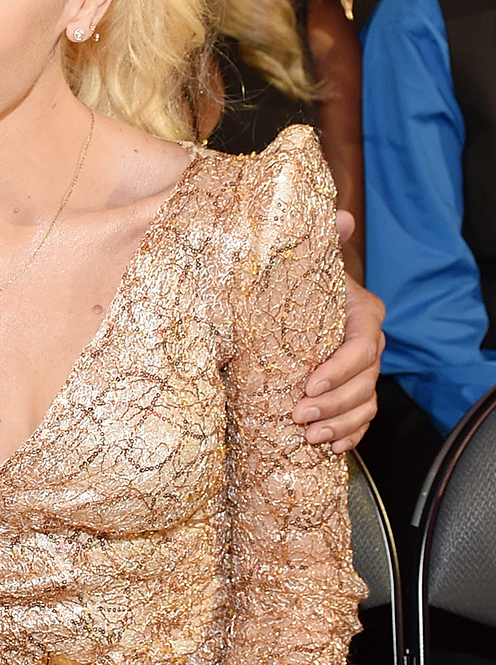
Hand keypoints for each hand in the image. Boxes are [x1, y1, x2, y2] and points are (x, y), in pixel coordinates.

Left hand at [291, 227, 382, 452]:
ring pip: (364, 405)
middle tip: (299, 416)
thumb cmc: (300, 283)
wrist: (295, 302)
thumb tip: (340, 216)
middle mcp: (369, 344)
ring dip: (339, 425)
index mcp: (363, 314)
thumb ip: (323, 240)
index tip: (310, 383)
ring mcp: (363, 371)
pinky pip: (361, 421)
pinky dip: (349, 437)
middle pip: (364, 382)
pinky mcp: (352, 392)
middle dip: (334, 404)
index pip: (362, 347)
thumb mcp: (306, 262)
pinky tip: (330, 448)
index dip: (340, 369)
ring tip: (309, 436)